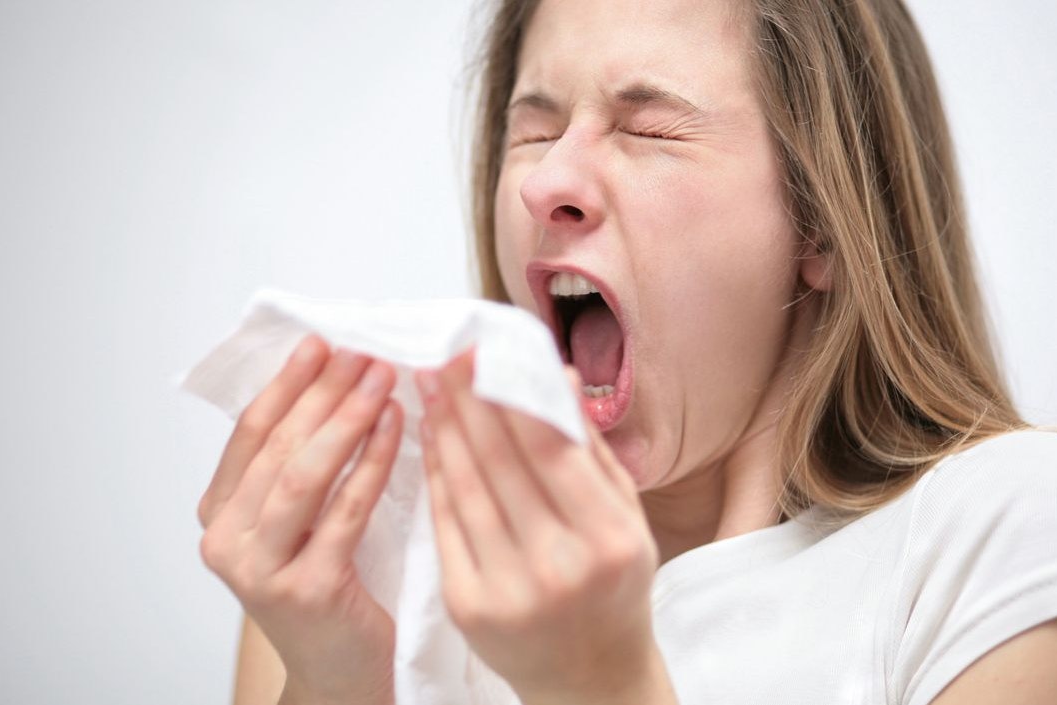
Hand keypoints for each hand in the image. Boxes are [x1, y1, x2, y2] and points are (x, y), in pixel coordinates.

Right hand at [197, 335, 401, 704]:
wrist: (340, 671)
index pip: (250, 433)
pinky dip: (371, 464)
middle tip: (362, 354)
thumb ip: (298, 464)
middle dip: (322, 394)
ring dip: (345, 421)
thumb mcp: (297, 523)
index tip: (319, 344)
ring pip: (302, 477)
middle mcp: (227, 543)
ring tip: (381, 381)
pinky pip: (344, 513)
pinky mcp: (307, 590)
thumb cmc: (327, 587)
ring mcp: (261, 570)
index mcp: (219, 515)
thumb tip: (333, 380)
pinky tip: (395, 430)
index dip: (286, 384)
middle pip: (278, 448)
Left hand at [415, 352, 670, 703]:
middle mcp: (560, 567)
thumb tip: (556, 373)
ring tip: (430, 385)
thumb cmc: (613, 586)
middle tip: (445, 355)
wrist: (589, 677)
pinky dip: (436, 475)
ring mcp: (510, 591)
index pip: (550, 449)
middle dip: (468, 400)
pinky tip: (431, 437)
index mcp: (609, 539)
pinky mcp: (469, 608)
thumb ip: (589, 448)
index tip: (484, 353)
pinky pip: (446, 525)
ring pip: (467, 490)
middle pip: (502, 464)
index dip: (511, 394)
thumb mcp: (626, 517)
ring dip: (445, 429)